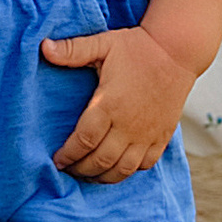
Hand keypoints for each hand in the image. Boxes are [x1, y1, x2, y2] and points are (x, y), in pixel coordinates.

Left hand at [41, 23, 191, 177]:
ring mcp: (147, 133)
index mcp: (109, 104)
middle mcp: (128, 124)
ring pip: (122, 169)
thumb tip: (43, 47)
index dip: (68, 155)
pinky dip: (128, 171)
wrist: (178, 50)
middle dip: (80, 170)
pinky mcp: (162, 136)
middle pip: (100, 160)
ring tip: (89, 175)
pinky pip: (145, 164)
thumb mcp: (103, 44)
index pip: (84, 141)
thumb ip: (73, 49)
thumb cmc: (137, 47)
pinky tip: (116, 167)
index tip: (57, 160)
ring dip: (103, 177)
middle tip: (68, 170)